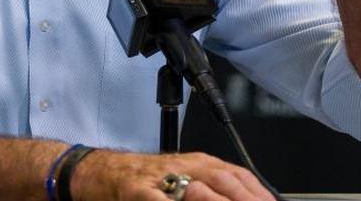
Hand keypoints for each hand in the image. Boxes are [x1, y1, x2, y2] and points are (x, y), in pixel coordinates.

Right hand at [70, 149, 272, 200]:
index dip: (260, 194)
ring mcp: (162, 178)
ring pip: (198, 191)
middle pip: (226, 182)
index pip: (240, 176)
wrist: (101, 172)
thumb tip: (246, 195)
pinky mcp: (138, 190)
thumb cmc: (144, 182)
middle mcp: (185, 166)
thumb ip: (212, 190)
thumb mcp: (184, 180)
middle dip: (248, 200)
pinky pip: (159, 200)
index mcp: (200, 164)